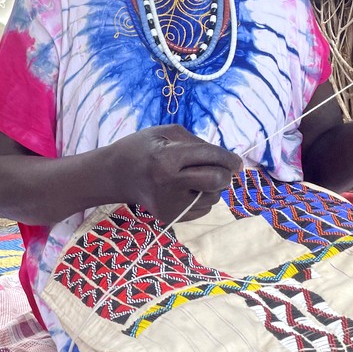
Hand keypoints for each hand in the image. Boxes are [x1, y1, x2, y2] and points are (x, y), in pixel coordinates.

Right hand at [110, 124, 240, 223]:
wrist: (114, 175)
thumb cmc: (141, 148)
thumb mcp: (165, 133)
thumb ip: (198, 143)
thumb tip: (227, 161)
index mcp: (167, 159)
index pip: (210, 157)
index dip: (229, 158)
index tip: (238, 162)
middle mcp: (169, 184)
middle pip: (217, 181)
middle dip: (225, 174)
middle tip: (222, 169)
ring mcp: (169, 205)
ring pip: (212, 197)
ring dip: (211, 186)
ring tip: (192, 177)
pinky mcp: (170, 218)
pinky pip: (202, 209)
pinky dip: (201, 198)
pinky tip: (184, 189)